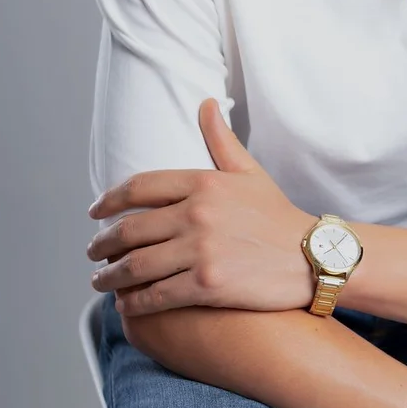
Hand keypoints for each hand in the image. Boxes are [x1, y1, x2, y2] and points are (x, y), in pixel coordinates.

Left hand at [86, 97, 317, 316]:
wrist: (314, 258)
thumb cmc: (279, 216)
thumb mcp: (250, 173)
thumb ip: (221, 140)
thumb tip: (205, 103)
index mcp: (204, 182)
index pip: (139, 187)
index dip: (108, 201)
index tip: (95, 213)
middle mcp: (197, 213)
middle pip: (130, 229)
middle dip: (102, 244)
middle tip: (92, 253)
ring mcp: (201, 250)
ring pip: (136, 265)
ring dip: (110, 276)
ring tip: (101, 281)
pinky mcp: (206, 284)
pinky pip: (156, 294)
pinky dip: (134, 301)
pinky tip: (127, 303)